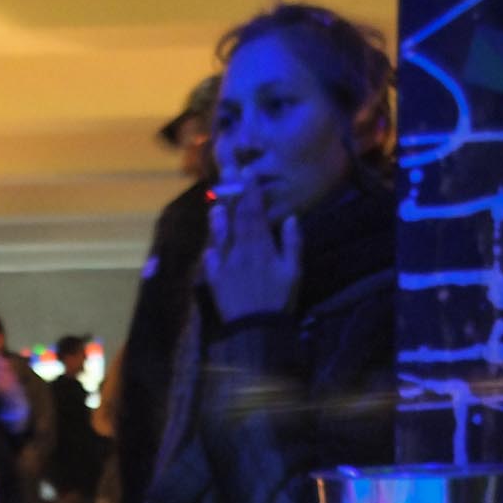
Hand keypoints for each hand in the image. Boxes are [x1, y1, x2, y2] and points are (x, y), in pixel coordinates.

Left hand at [203, 180, 300, 321]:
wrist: (255, 329)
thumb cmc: (279, 300)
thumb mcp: (294, 273)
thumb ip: (292, 244)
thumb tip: (290, 217)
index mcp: (260, 247)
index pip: (254, 212)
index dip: (251, 192)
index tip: (247, 173)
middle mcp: (240, 251)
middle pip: (236, 219)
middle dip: (233, 195)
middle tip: (229, 175)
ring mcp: (225, 265)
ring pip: (220, 235)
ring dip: (218, 218)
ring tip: (215, 203)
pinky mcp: (215, 280)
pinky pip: (210, 260)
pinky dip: (210, 248)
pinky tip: (209, 241)